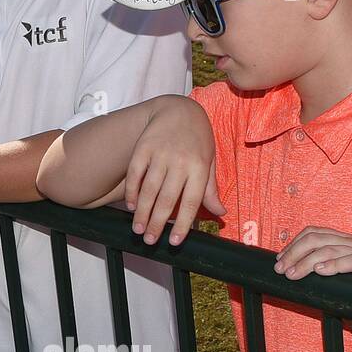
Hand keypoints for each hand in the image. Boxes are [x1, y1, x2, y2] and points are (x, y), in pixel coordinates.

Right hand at [123, 96, 224, 245]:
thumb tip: (221, 213)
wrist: (178, 109)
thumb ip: (210, 189)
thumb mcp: (209, 161)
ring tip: (138, 230)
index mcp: (200, 166)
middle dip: (157, 222)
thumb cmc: (197, 139)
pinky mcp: (143, 148)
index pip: (191, 201)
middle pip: (167, 198)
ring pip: (149, 188)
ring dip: (141, 212)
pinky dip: (131, 191)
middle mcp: (180, 161)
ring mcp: (160, 154)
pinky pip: (135, 173)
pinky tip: (130, 206)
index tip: (175, 242)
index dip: (183, 223)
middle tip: (150, 241)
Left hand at [274, 227, 351, 281]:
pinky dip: (334, 264)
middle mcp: (351, 244)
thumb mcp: (325, 276)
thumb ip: (311, 266)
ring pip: (331, 249)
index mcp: (339, 241)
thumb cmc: (347, 293)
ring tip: (295, 273)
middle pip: (318, 239)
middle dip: (295, 253)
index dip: (293, 244)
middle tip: (282, 269)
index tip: (280, 259)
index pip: (313, 232)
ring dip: (308, 262)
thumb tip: (285, 264)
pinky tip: (320, 271)